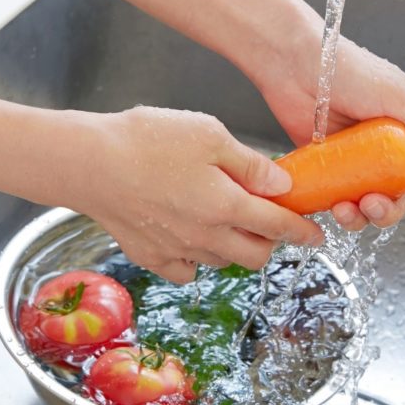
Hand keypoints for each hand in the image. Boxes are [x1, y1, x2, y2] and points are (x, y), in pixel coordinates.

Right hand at [70, 107, 324, 283]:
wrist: (89, 163)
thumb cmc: (147, 140)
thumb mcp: (208, 134)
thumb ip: (250, 164)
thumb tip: (282, 184)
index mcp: (227, 206)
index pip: (278, 226)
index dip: (301, 231)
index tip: (316, 234)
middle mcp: (206, 237)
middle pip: (254, 255)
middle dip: (269, 242)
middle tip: (268, 222)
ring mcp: (176, 251)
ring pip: (222, 262)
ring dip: (234, 247)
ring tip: (226, 221)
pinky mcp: (149, 255)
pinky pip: (185, 270)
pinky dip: (196, 259)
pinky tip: (191, 236)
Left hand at [252, 16, 404, 269]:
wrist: (295, 66)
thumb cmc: (348, 69)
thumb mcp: (398, 97)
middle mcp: (395, 146)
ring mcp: (365, 160)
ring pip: (385, 203)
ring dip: (379, 214)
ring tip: (363, 206)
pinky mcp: (336, 169)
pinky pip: (350, 202)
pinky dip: (348, 212)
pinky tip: (339, 206)